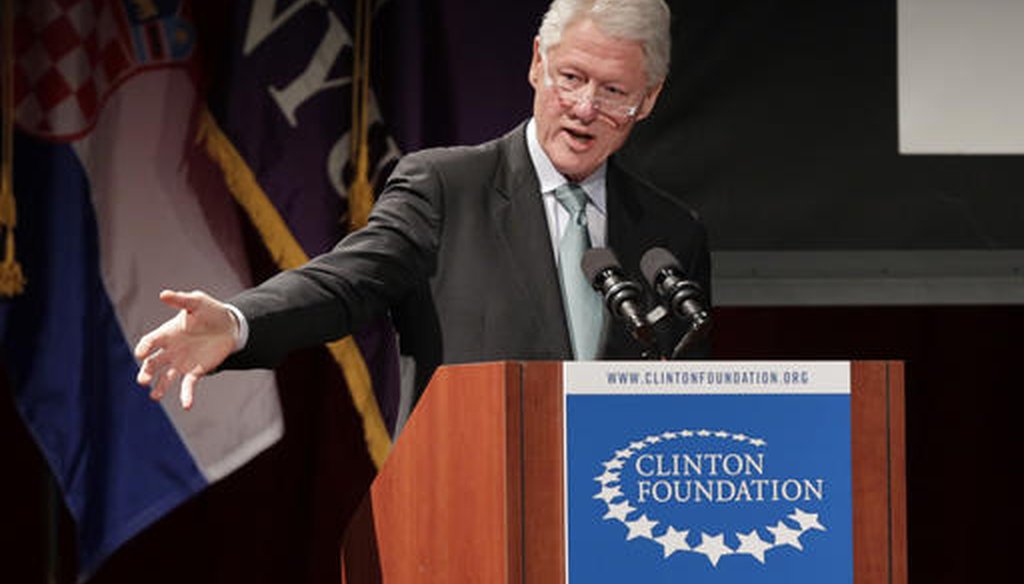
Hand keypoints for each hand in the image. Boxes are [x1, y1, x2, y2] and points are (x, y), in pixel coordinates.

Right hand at [134, 290, 238, 409]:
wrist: (229, 325)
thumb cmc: (210, 311)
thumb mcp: (197, 302)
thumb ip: (181, 300)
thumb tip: (163, 294)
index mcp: (167, 333)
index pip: (150, 342)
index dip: (144, 348)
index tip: (141, 354)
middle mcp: (171, 350)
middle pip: (153, 363)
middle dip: (146, 372)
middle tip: (142, 380)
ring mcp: (181, 362)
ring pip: (166, 378)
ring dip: (160, 387)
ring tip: (155, 397)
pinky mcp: (195, 371)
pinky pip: (188, 385)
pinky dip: (186, 396)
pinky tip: (187, 406)